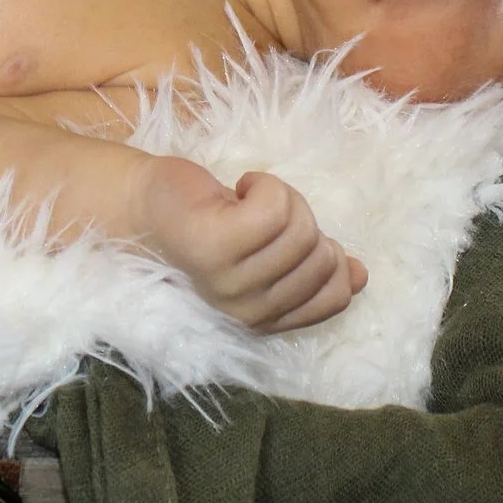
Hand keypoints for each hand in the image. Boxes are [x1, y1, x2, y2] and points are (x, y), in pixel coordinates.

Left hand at [131, 156, 367, 332]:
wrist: (141, 206)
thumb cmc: (207, 224)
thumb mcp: (266, 253)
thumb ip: (312, 270)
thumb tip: (360, 274)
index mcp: (266, 319)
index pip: (336, 296)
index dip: (327, 254)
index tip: (285, 235)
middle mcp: (251, 311)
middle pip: (323, 253)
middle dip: (298, 219)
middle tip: (253, 215)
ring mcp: (233, 282)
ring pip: (302, 226)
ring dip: (277, 197)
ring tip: (239, 203)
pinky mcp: (218, 245)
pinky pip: (277, 204)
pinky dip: (262, 183)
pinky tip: (233, 189)